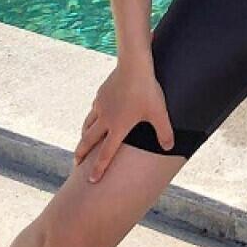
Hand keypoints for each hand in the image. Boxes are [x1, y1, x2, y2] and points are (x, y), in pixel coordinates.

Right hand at [74, 52, 173, 181]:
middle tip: (76, 165)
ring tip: (83, 143)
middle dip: (81, 155)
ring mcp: (101, 106)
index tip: (90, 180)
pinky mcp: (101, 94)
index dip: (98, 168)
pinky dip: (92, 118)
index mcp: (118, 127)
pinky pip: (93, 110)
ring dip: (84, 137)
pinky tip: (95, 117)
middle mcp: (105, 119)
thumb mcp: (159, 113)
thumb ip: (164, 132)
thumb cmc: (147, 90)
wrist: (133, 66)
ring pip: (88, 125)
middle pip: (88, 141)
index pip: (105, 154)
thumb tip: (170, 148)